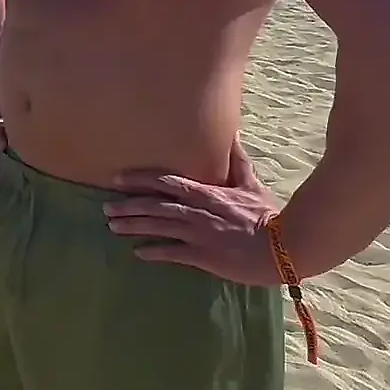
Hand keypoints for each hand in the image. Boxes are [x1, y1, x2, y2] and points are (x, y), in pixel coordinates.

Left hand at [105, 139, 283, 286]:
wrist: (284, 246)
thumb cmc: (267, 215)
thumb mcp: (251, 184)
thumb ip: (237, 160)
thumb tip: (233, 133)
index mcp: (206, 192)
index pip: (166, 181)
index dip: (140, 180)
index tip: (117, 179)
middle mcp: (196, 210)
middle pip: (155, 204)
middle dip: (128, 205)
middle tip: (105, 207)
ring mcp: (197, 233)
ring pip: (158, 226)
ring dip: (133, 226)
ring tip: (112, 226)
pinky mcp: (202, 256)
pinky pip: (172, 253)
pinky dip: (153, 252)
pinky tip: (137, 253)